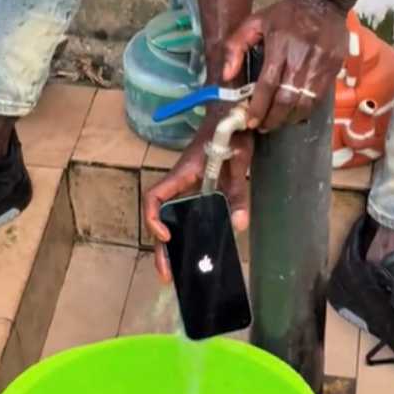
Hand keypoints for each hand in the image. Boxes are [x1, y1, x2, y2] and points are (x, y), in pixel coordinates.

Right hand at [142, 115, 252, 282]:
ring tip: (175, 272)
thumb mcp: (240, 162)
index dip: (154, 218)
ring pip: (169, 220)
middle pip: (159, 219)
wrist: (232, 116)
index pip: (154, 198)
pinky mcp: (195, 191)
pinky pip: (183, 215)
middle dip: (160, 248)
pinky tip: (192, 250)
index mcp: (183, 175)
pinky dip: (183, 234)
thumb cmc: (232, 134)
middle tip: (167, 276)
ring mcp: (185, 189)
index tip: (166, 236)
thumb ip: (238, 194)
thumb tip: (238, 226)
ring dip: (169, 246)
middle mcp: (178, 184)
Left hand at [220, 0, 348, 131]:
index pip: (268, 84)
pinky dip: (306, 109)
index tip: (251, 121)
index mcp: (280, 45)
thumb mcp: (255, 21)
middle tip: (262, 126)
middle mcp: (302, 57)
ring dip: (290, 118)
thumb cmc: (286, 13)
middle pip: (287, 99)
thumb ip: (235, 46)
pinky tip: (295, 111)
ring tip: (278, 121)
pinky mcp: (333, 68)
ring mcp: (320, 65)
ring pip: (305, 103)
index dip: (259, 107)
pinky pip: (319, 97)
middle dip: (273, 118)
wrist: (324, 1)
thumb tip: (226, 75)